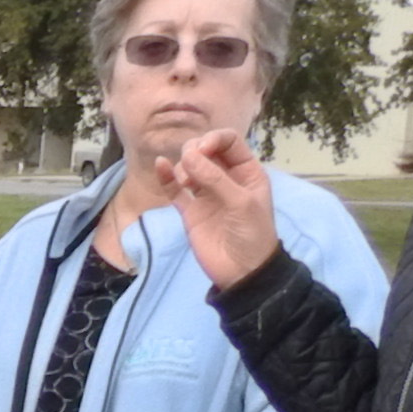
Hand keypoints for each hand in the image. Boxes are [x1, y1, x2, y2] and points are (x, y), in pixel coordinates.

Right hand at [168, 131, 281, 292]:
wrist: (242, 271)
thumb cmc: (252, 234)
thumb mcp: (241, 203)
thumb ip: (215, 178)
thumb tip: (187, 155)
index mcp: (246, 172)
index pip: (229, 143)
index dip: (214, 140)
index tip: (201, 149)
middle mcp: (226, 178)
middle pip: (206, 151)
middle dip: (195, 151)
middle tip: (190, 163)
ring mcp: (206, 194)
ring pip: (189, 168)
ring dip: (183, 167)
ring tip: (186, 181)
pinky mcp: (189, 210)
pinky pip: (175, 189)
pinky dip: (166, 177)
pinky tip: (160, 166)